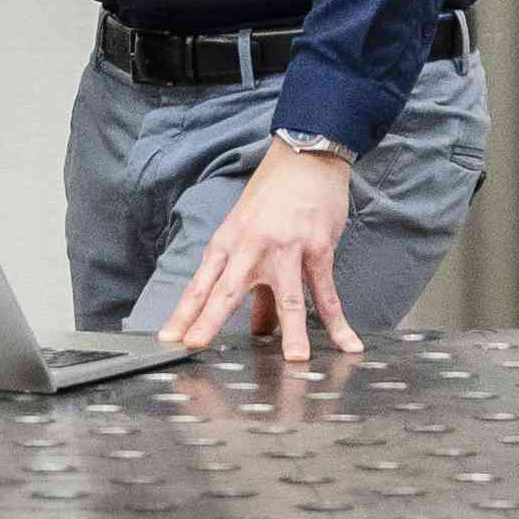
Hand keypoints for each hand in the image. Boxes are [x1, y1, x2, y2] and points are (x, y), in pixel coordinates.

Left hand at [161, 140, 365, 365]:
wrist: (305, 158)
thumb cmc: (272, 195)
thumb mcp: (248, 232)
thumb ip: (252, 284)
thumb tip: (256, 328)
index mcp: (228, 242)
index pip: (201, 284)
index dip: (185, 312)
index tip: (170, 338)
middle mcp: (252, 247)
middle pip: (228, 290)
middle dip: (210, 320)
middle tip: (196, 345)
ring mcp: (286, 249)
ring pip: (288, 298)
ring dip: (292, 332)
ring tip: (295, 361)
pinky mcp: (317, 249)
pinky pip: (327, 292)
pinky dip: (338, 321)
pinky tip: (348, 342)